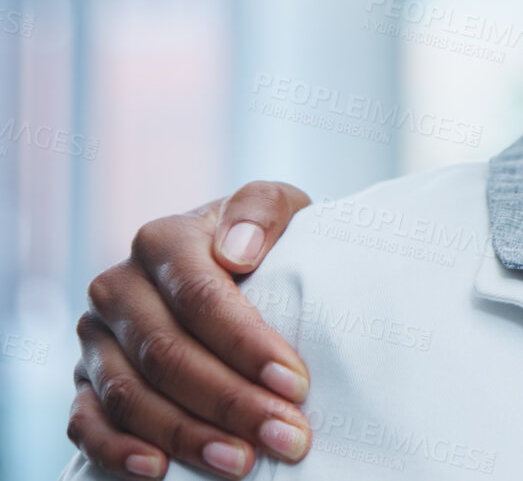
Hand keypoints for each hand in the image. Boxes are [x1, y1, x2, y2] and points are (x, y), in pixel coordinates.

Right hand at [68, 181, 313, 478]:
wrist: (234, 265)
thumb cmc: (266, 244)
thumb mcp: (280, 209)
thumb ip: (262, 210)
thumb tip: (237, 250)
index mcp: (163, 241)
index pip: (200, 297)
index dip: (247, 344)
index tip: (295, 383)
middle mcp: (119, 288)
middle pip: (167, 353)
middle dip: (231, 402)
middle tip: (287, 437)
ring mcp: (95, 339)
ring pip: (129, 395)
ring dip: (187, 435)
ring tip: (242, 463)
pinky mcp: (84, 382)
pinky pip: (87, 423)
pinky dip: (117, 451)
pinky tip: (158, 471)